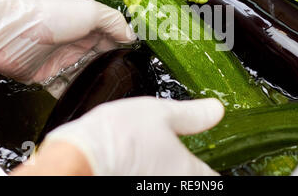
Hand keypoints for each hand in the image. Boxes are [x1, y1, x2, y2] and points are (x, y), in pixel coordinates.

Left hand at [0, 0, 134, 88]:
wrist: (9, 34)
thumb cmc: (49, 17)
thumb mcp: (91, 11)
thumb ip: (114, 21)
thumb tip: (132, 36)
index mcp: (88, 24)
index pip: (112, 37)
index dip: (125, 47)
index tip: (138, 60)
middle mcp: (76, 41)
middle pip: (100, 57)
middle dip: (112, 67)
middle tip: (127, 79)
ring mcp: (62, 59)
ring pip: (85, 74)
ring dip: (96, 82)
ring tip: (111, 93)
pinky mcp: (47, 76)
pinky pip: (64, 88)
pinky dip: (75, 95)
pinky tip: (87, 100)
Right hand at [37, 97, 224, 175]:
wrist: (81, 154)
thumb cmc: (120, 135)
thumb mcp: (161, 113)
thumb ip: (193, 114)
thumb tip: (215, 109)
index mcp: (189, 171)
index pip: (215, 180)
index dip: (213, 168)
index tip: (207, 158)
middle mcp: (176, 187)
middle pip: (194, 183)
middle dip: (188, 169)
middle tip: (177, 153)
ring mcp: (156, 190)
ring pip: (171, 180)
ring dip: (168, 170)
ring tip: (155, 156)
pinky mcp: (137, 188)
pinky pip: (153, 180)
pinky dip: (151, 172)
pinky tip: (140, 161)